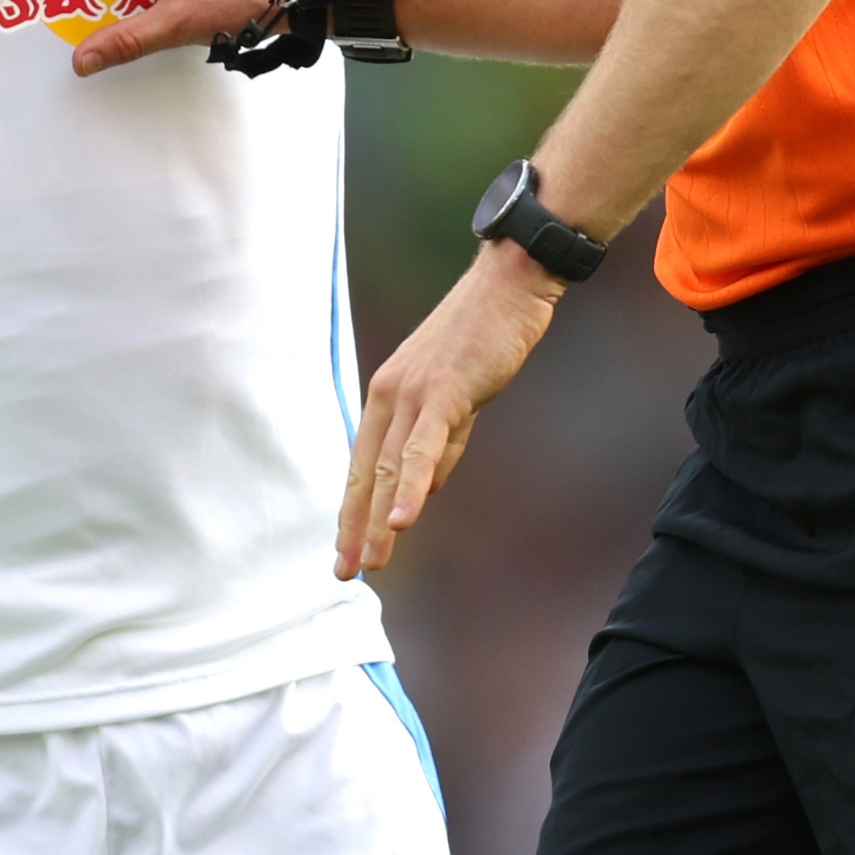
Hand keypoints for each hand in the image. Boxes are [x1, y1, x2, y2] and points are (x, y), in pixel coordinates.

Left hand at [335, 243, 562, 577]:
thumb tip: (425, 486)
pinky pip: (423, 448)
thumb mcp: (456, 395)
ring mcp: (413, 393)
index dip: (353, 509)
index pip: (363, 463)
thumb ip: (440, 440)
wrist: (509, 284)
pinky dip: (411, 486)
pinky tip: (402, 520)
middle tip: (346, 570)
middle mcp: (389, 394)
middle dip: (355, 525)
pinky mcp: (444, 392)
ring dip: (378, 519)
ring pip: (389, 468)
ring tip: (370, 562)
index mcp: (387, 395)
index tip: (346, 549)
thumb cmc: (485, 335)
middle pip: (366, 472)